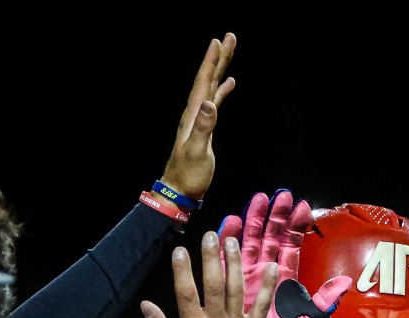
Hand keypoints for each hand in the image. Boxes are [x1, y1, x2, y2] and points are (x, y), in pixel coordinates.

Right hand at [143, 232, 276, 317]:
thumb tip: (145, 304)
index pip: (186, 293)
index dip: (182, 271)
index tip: (180, 251)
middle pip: (214, 284)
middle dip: (212, 258)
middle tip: (211, 235)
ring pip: (237, 289)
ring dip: (235, 264)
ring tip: (232, 242)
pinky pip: (263, 306)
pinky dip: (269, 287)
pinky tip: (273, 266)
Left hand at [157, 34, 237, 202]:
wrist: (180, 190)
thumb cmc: (189, 174)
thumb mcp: (197, 151)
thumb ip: (203, 128)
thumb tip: (210, 103)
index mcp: (193, 114)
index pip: (203, 82)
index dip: (211, 62)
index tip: (218, 41)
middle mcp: (195, 112)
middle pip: (208, 78)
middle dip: (218, 57)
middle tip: (229, 36)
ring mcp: (199, 118)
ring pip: (211, 87)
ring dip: (220, 69)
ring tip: (229, 51)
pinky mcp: (205, 126)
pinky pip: (215, 100)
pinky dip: (222, 90)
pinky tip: (229, 83)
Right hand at [219, 190, 353, 317]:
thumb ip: (325, 301)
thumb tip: (347, 282)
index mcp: (283, 280)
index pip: (289, 246)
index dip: (295, 226)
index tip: (302, 205)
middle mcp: (264, 275)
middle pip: (268, 239)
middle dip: (273, 216)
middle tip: (277, 194)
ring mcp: (245, 279)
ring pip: (248, 244)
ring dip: (252, 221)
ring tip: (256, 200)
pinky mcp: (227, 285)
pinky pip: (227, 259)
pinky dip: (228, 240)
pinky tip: (231, 221)